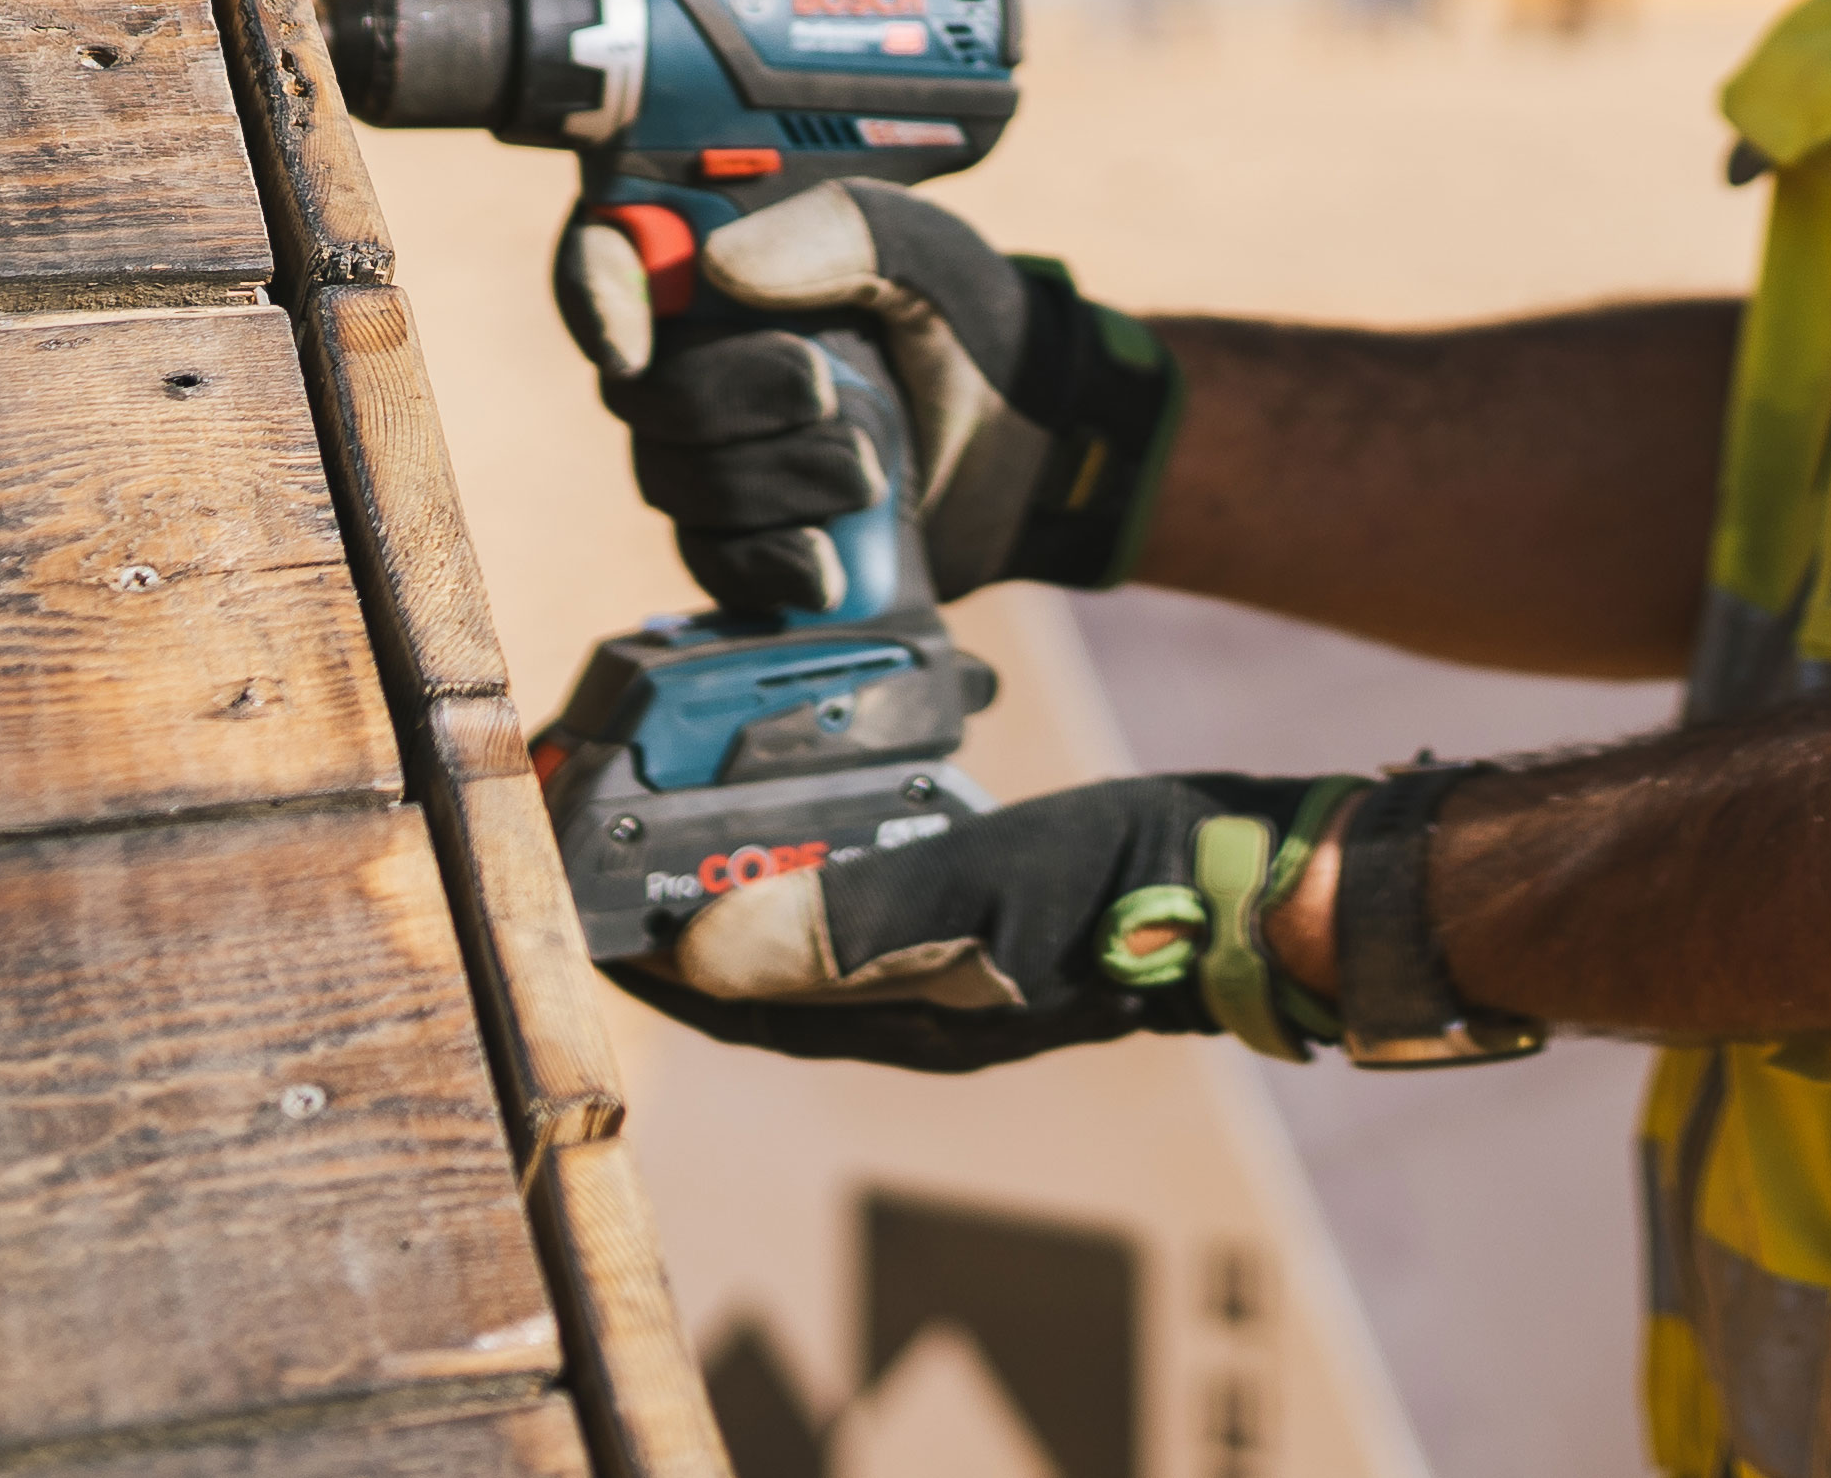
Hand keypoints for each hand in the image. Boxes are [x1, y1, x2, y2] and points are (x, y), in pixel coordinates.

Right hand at [552, 180, 1177, 612]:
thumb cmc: (967, 323)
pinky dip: (767, 567)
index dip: (594, 299)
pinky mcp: (747, 537)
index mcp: (716, 262)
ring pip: (673, 481)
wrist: (1033, 441)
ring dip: (773, 482)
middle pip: (639, 392)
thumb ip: (834, 235)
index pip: (606, 261)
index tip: (627, 344)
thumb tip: (716, 266)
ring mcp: (716, 453)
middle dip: (728, 400)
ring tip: (871, 468)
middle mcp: (695, 356)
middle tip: (825, 390)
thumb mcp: (921, 252)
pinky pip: (713, 563)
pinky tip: (825, 567)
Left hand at [617, 770, 1341, 1071]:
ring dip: (749, 884)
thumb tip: (704, 948)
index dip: (647, 959)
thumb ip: (848, 917)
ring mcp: (951, 971)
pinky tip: (824, 809)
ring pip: (813, 935)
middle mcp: (916, 1010)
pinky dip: (823, 861)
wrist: (1257, 878)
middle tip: (617, 839)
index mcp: (903, 1021)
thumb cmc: (1130, 888)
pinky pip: (867, 900)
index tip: (574, 900)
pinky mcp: (981, 925)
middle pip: (762, 974)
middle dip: (684, 918)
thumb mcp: (977, 887)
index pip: (734, 1002)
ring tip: (694, 816)